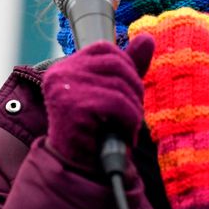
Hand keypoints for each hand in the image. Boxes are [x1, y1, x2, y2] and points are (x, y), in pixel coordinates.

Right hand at [42, 36, 153, 171]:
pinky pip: (118, 104)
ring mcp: (65, 89)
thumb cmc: (96, 131)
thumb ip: (128, 66)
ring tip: (126, 127)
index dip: (126, 67)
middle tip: (131, 115)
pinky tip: (124, 133)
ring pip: (121, 86)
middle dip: (134, 90)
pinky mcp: (73, 107)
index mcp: (65, 67)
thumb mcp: (112, 94)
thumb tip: (148, 38)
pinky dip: (130, 120)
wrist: (78, 170)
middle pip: (117, 65)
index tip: (127, 93)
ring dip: (133, 110)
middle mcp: (60, 73)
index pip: (105, 48)